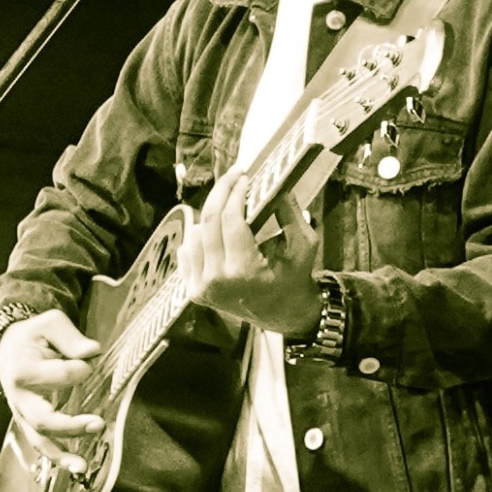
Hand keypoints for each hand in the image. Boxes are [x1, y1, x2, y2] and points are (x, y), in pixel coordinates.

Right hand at [0, 309, 102, 474]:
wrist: (10, 349)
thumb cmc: (34, 337)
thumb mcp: (50, 324)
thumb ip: (70, 337)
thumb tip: (92, 352)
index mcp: (23, 369)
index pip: (59, 374)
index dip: (82, 369)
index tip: (92, 359)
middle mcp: (20, 397)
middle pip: (42, 418)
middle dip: (70, 425)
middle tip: (97, 424)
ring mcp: (23, 414)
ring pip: (40, 440)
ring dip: (62, 455)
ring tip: (83, 467)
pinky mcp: (30, 425)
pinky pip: (43, 446)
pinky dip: (59, 459)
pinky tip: (78, 469)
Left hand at [177, 164, 320, 337]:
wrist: (283, 315)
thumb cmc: (295, 278)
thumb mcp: (304, 245)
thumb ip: (290, 213)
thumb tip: (274, 183)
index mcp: (243, 272)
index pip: (230, 220)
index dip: (235, 192)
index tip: (244, 176)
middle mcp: (216, 281)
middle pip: (208, 222)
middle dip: (221, 192)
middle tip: (233, 176)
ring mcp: (200, 287)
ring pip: (194, 234)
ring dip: (209, 214)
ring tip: (227, 204)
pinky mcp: (193, 291)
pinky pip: (187, 251)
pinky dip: (198, 236)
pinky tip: (214, 230)